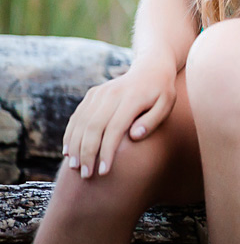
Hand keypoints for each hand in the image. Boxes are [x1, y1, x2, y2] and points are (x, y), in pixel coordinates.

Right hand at [62, 60, 176, 178]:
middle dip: (88, 153)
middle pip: (94, 127)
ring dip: (75, 146)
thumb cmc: (161, 93)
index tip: (104, 171)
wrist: (151, 68)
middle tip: (86, 175)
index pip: (115, 128)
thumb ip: (152, 121)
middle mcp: (112, 94)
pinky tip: (68, 151)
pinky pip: (77, 116)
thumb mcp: (167, 105)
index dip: (107, 151)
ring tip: (74, 167)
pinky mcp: (92, 94)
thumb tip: (134, 136)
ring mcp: (100, 93)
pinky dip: (71, 134)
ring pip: (81, 122)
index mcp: (132, 98)